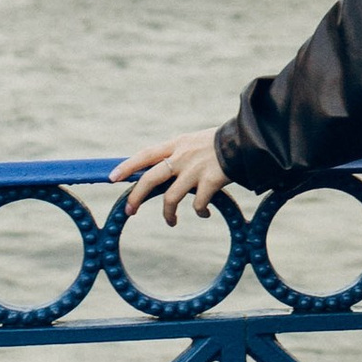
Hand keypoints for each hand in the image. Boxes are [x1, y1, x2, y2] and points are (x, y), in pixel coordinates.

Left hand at [113, 129, 231, 225]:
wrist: (249, 139)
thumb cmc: (222, 142)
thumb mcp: (195, 141)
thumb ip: (179, 153)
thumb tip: (162, 169)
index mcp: (177, 143)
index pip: (146, 154)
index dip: (128, 166)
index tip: (112, 177)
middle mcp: (183, 156)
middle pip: (150, 178)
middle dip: (136, 196)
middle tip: (130, 211)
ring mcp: (196, 169)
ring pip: (170, 197)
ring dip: (168, 214)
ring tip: (171, 221)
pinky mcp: (211, 181)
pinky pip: (198, 204)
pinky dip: (200, 212)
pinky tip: (204, 213)